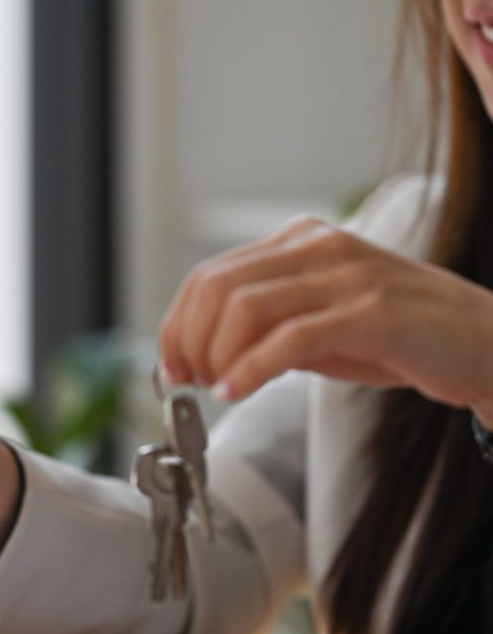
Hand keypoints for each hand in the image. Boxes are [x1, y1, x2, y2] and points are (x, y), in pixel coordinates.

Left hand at [158, 215, 492, 424]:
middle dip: (188, 340)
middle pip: (217, 287)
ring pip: (245, 307)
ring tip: (217, 386)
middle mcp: (318, 248)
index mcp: (300, 242)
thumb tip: (202, 354)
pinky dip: (250, 369)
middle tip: (189, 380)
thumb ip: (264, 329)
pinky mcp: (372, 311)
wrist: (484, 344)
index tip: (171, 364)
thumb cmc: (398, 338)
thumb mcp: (317, 325)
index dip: (177, 323)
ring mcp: (347, 275)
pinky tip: (237, 390)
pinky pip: (290, 337)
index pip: (210, 275)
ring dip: (216, 355)